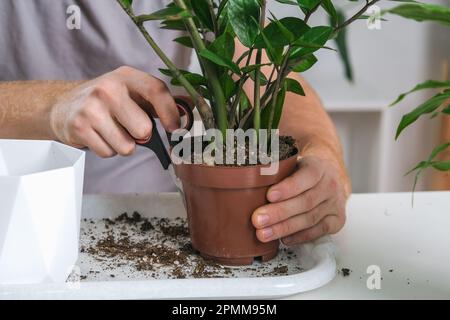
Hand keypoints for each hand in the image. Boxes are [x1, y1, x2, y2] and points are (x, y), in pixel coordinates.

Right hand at [50, 66, 179, 156]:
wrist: (64, 106)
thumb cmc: (107, 102)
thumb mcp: (132, 92)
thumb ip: (160, 101)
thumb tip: (190, 109)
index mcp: (127, 76)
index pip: (157, 90)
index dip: (170, 113)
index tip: (175, 129)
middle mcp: (109, 88)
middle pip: (143, 129)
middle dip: (141, 136)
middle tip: (129, 127)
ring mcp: (92, 108)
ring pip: (127, 147)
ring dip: (124, 145)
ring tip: (112, 131)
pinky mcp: (79, 127)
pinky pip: (109, 153)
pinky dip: (108, 149)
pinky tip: (99, 135)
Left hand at [252, 156, 348, 244]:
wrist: (330, 176)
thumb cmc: (303, 171)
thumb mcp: (293, 162)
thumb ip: (276, 168)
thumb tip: (250, 172)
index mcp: (318, 167)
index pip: (306, 176)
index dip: (288, 187)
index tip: (269, 195)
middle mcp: (329, 185)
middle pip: (305, 202)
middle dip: (279, 212)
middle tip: (257, 219)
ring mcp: (335, 204)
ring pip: (309, 218)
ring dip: (284, 228)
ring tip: (263, 234)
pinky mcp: (337, 220)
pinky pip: (318, 231)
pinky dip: (300, 237)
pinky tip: (284, 239)